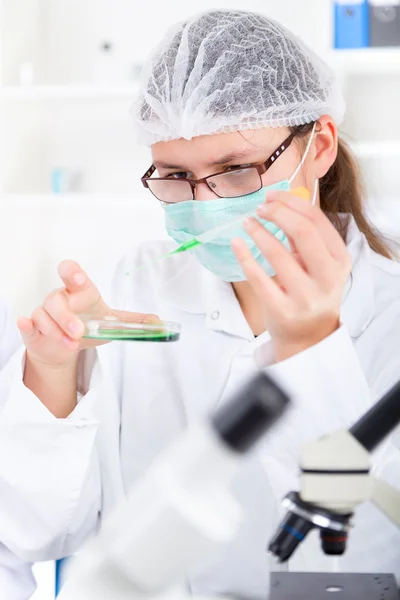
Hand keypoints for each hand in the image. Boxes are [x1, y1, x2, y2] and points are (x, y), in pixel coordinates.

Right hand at [18, 260, 159, 367]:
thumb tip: (160, 323)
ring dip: (56, 330)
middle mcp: (60, 299)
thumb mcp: (112, 323)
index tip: (77, 278)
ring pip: (42, 315)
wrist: (68, 347)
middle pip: (56, 299)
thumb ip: (134, 322)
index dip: (72, 272)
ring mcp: (44, 314)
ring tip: (71, 344)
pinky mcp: (34, 330)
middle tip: (79, 331)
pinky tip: (28, 325)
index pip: (70, 272)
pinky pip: (27, 324)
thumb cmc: (88, 326)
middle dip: (66, 315)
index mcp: (79, 291)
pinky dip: (26, 325)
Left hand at [232, 191, 351, 361]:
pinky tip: (237, 243)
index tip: (272, 197)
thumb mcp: (318, 264)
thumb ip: (304, 237)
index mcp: (340, 261)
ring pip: (278, 254)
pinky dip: (244, 256)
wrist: (308, 336)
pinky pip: (258, 277)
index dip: (291, 203)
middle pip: (303, 232)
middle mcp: (327, 279)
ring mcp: (305, 297)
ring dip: (258, 232)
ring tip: (247, 223)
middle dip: (278, 213)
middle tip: (260, 208)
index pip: (317, 221)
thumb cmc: (311, 291)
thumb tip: (279, 203)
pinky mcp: (282, 310)